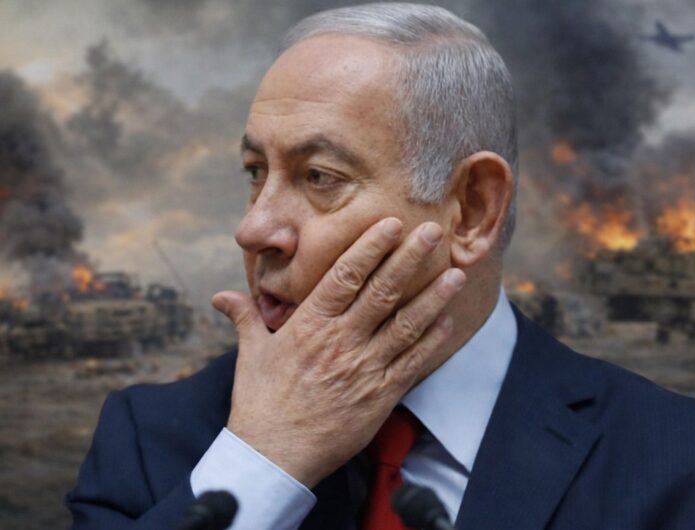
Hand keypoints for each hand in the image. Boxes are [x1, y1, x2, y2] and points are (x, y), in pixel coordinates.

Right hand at [212, 218, 465, 486]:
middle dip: (410, 258)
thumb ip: (244, 318)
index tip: (392, 224)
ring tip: (456, 274)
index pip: (345, 276)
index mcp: (310, 325)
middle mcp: (341, 341)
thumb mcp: (250, 354)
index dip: (371, 247)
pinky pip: (411, 363)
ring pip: (405, 324)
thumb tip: (220, 295)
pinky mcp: (380, 395)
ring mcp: (364, 368)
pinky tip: (447, 322)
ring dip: (433, 297)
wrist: (273, 455)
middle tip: (434, 232)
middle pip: (382, 291)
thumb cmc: (260, 402)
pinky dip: (431, 342)